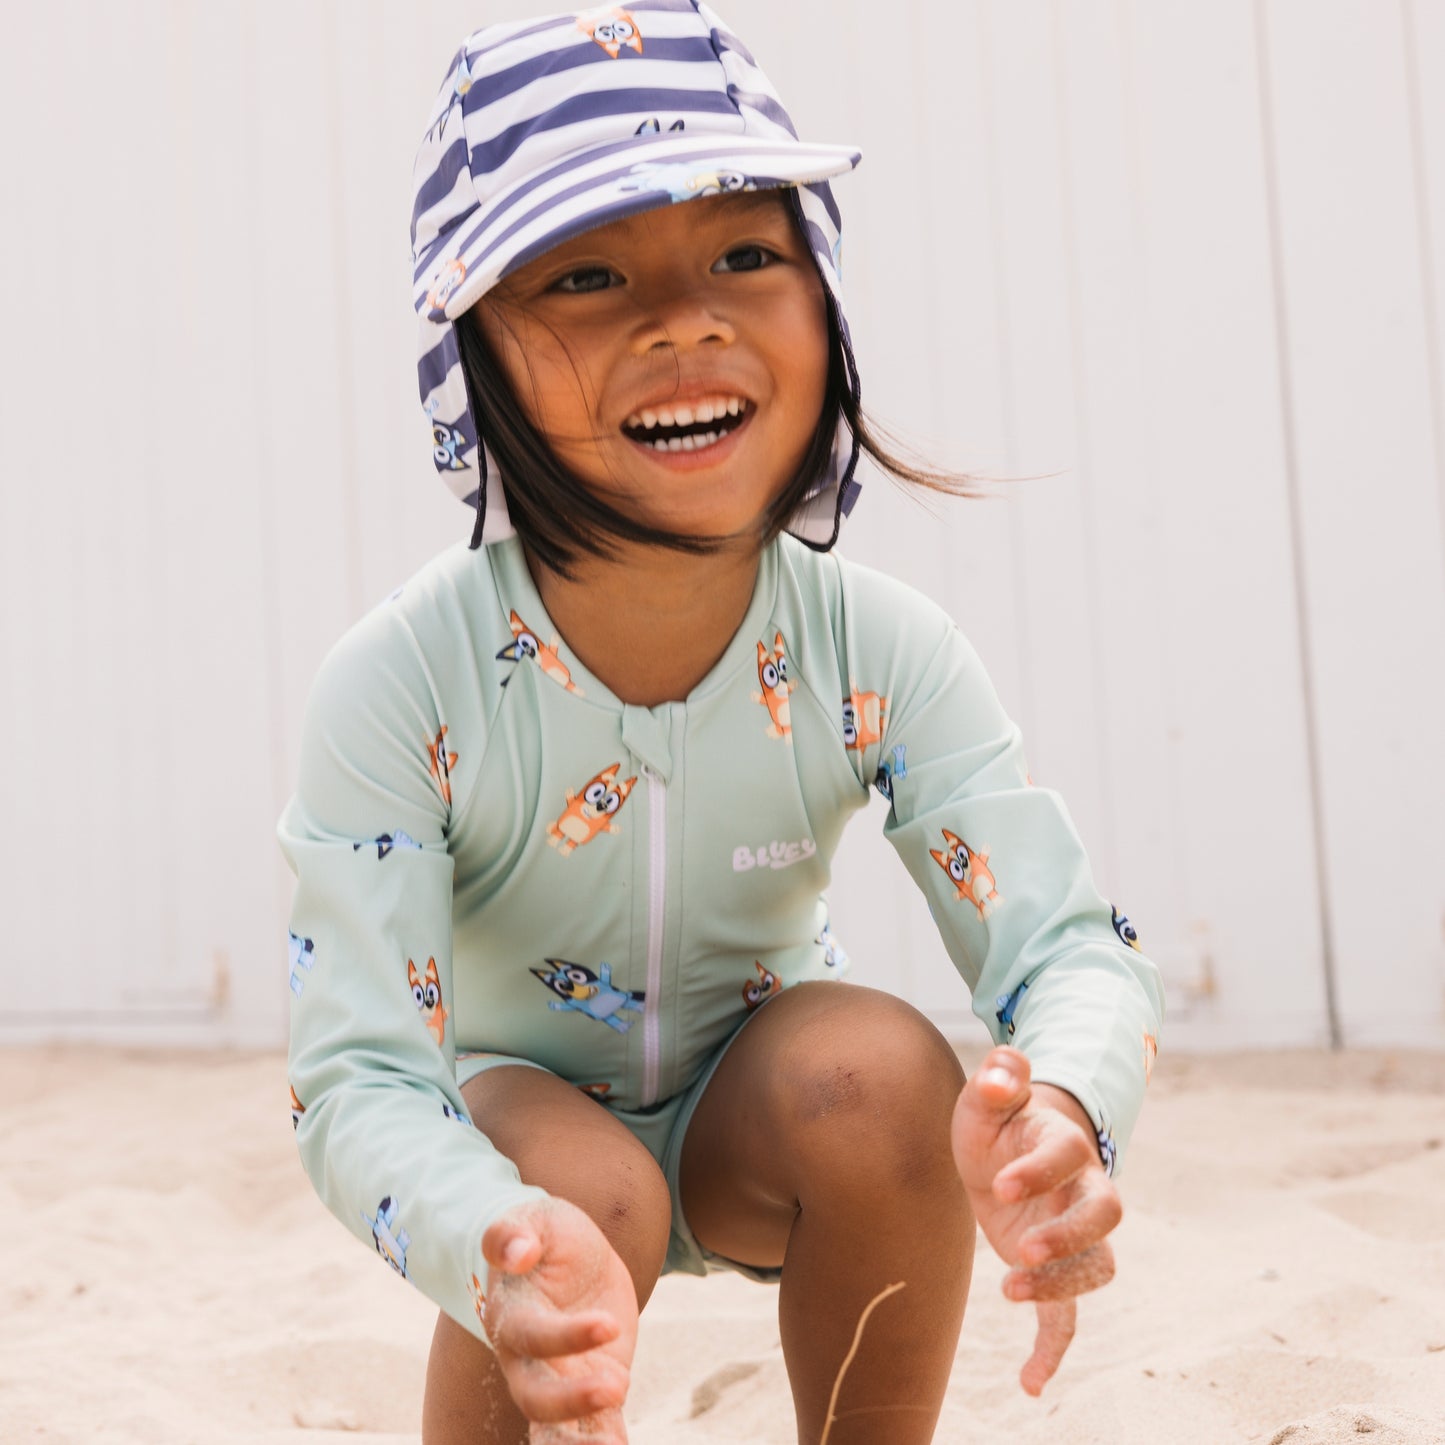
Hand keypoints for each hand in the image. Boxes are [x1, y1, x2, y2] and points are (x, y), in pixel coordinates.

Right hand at [482, 1197, 637, 1442]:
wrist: (570, 1259)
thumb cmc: (548, 1236)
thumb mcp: (539, 1220)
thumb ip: (516, 1232)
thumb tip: (515, 1252)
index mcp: (512, 1316)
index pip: (531, 1336)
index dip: (566, 1335)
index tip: (608, 1324)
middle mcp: (527, 1361)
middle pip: (535, 1397)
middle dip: (571, 1400)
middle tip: (618, 1385)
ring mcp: (557, 1381)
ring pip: (554, 1431)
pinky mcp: (590, 1390)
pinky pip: (593, 1431)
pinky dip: (605, 1443)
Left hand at [950, 1046, 1121, 1396]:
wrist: (1006, 1146)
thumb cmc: (998, 1117)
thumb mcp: (987, 1094)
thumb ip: (997, 1075)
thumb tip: (1002, 1072)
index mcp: (1064, 1143)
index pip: (1067, 1156)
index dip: (1038, 1171)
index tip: (998, 1186)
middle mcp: (1083, 1190)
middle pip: (1105, 1215)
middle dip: (1068, 1236)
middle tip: (1020, 1250)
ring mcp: (1075, 1234)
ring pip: (1098, 1266)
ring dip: (1063, 1286)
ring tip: (1008, 1291)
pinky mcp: (1056, 1270)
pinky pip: (1069, 1317)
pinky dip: (1052, 1350)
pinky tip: (1029, 1383)